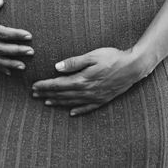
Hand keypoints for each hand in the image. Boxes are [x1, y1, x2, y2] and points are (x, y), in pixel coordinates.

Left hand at [32, 47, 154, 115]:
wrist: (133, 67)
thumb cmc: (113, 57)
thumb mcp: (92, 56)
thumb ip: (74, 62)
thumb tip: (57, 67)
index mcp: (82, 79)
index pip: (58, 84)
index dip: (45, 85)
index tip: (34, 86)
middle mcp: (87, 91)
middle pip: (62, 94)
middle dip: (47, 94)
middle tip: (34, 95)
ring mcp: (95, 97)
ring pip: (72, 102)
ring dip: (58, 102)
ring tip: (47, 102)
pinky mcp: (103, 99)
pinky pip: (87, 108)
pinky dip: (78, 110)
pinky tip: (71, 112)